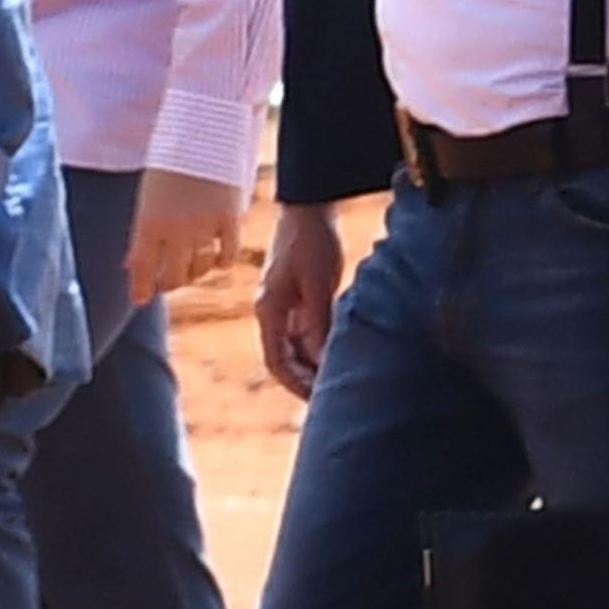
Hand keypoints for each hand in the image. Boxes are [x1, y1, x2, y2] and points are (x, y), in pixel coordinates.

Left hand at [127, 167, 245, 309]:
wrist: (203, 130)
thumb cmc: (169, 160)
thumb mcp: (147, 195)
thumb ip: (142, 231)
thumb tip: (130, 264)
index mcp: (147, 221)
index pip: (141, 268)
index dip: (140, 289)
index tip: (140, 299)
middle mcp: (175, 229)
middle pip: (172, 276)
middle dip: (167, 283)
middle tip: (166, 282)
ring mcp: (204, 226)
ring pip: (199, 269)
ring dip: (193, 273)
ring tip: (190, 267)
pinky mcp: (230, 220)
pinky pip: (226, 256)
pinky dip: (220, 261)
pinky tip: (216, 256)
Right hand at [253, 205, 344, 399]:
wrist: (309, 207)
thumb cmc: (312, 242)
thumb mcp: (318, 284)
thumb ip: (318, 323)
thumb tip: (321, 361)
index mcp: (268, 310)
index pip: (276, 362)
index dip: (295, 385)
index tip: (319, 401)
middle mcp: (270, 312)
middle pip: (284, 359)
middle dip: (305, 380)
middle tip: (335, 397)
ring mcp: (283, 306)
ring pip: (294, 348)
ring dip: (312, 365)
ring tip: (340, 378)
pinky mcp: (296, 298)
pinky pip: (304, 333)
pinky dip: (318, 347)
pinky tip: (339, 353)